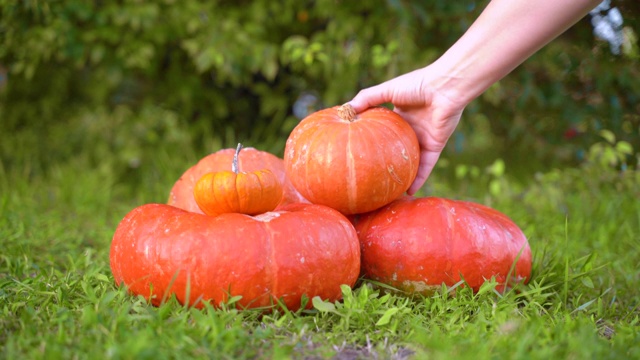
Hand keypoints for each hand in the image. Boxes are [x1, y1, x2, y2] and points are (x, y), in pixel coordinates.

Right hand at [348, 65, 467, 194]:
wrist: (445, 87)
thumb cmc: (416, 85)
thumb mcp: (387, 90)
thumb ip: (367, 98)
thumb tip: (344, 110)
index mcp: (400, 115)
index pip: (384, 130)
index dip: (373, 139)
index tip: (359, 150)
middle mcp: (411, 128)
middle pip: (397, 149)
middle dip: (387, 161)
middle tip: (372, 174)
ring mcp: (423, 139)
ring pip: (411, 162)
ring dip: (403, 175)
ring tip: (390, 190)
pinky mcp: (435, 146)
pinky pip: (426, 166)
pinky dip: (419, 179)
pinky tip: (409, 191)